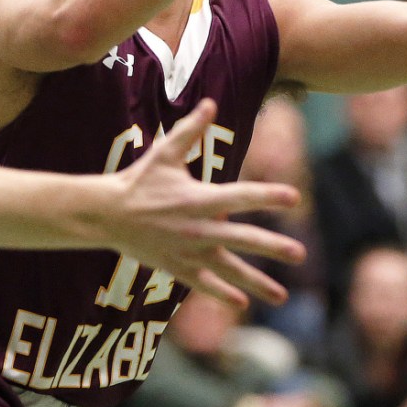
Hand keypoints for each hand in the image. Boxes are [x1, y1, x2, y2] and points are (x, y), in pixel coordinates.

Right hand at [111, 99, 305, 307]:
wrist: (107, 215)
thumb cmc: (139, 181)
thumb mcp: (164, 153)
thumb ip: (190, 129)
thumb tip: (210, 103)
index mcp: (197, 198)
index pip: (240, 196)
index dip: (268, 196)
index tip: (294, 197)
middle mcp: (197, 228)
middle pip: (242, 238)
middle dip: (272, 247)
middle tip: (299, 253)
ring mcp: (188, 251)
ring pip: (228, 269)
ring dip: (256, 282)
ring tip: (282, 296)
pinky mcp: (177, 267)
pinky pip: (204, 283)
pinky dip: (222, 294)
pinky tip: (242, 302)